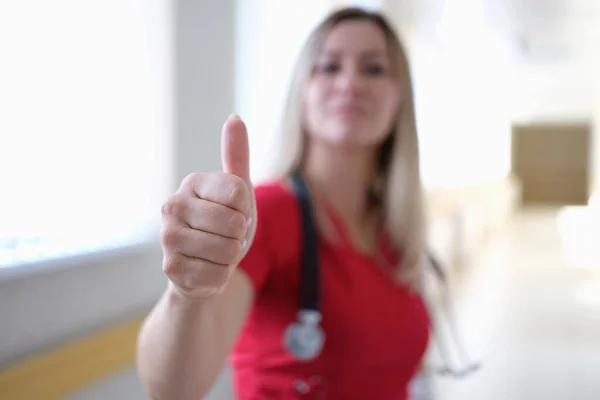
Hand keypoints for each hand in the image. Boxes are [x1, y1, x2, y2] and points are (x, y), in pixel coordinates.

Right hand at [160, 115, 256, 298]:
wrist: (202, 267)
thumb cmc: (223, 226)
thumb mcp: (236, 192)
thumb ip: (236, 156)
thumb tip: (235, 118)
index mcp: (192, 183)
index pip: (239, 192)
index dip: (246, 209)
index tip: (235, 213)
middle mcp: (172, 205)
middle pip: (235, 223)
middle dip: (239, 236)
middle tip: (225, 237)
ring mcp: (168, 237)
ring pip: (228, 250)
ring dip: (230, 257)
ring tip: (216, 253)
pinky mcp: (170, 268)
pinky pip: (218, 274)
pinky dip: (220, 276)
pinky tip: (206, 270)